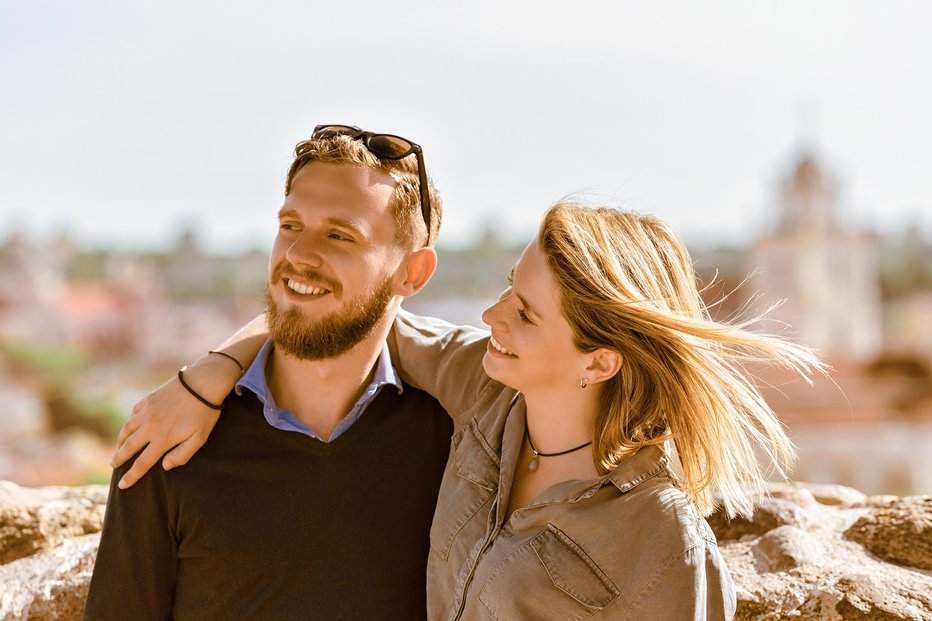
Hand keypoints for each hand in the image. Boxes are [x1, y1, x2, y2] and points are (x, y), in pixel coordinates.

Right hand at [111, 372, 221, 488]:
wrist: (203, 383)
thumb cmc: (205, 413)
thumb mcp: (199, 439)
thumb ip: (182, 455)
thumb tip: (164, 466)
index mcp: (162, 439)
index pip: (142, 463)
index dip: (131, 476)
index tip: (122, 485)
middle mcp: (150, 426)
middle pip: (129, 447)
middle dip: (119, 459)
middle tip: (112, 466)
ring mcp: (148, 411)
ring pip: (127, 429)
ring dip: (120, 441)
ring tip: (117, 448)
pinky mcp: (149, 399)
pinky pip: (133, 413)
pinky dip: (129, 422)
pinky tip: (129, 426)